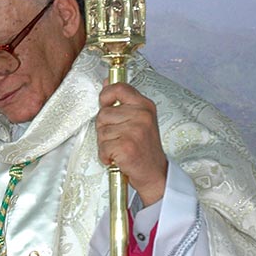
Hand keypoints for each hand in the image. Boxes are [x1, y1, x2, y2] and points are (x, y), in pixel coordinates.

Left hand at [96, 82, 167, 204]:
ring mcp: (134, 131)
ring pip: (100, 131)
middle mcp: (141, 115)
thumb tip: (107, 82)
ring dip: (105, 143)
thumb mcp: (138, 120)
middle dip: (104, 128)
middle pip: (103, 113)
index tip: (105, 105)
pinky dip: (106, 156)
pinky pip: (102, 147)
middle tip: (119, 138)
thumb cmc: (143, 147)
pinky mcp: (126, 146)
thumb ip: (122, 102)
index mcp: (145, 106)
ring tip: (120, 148)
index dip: (105, 96)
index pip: (119, 88)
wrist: (155, 173)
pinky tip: (118, 158)